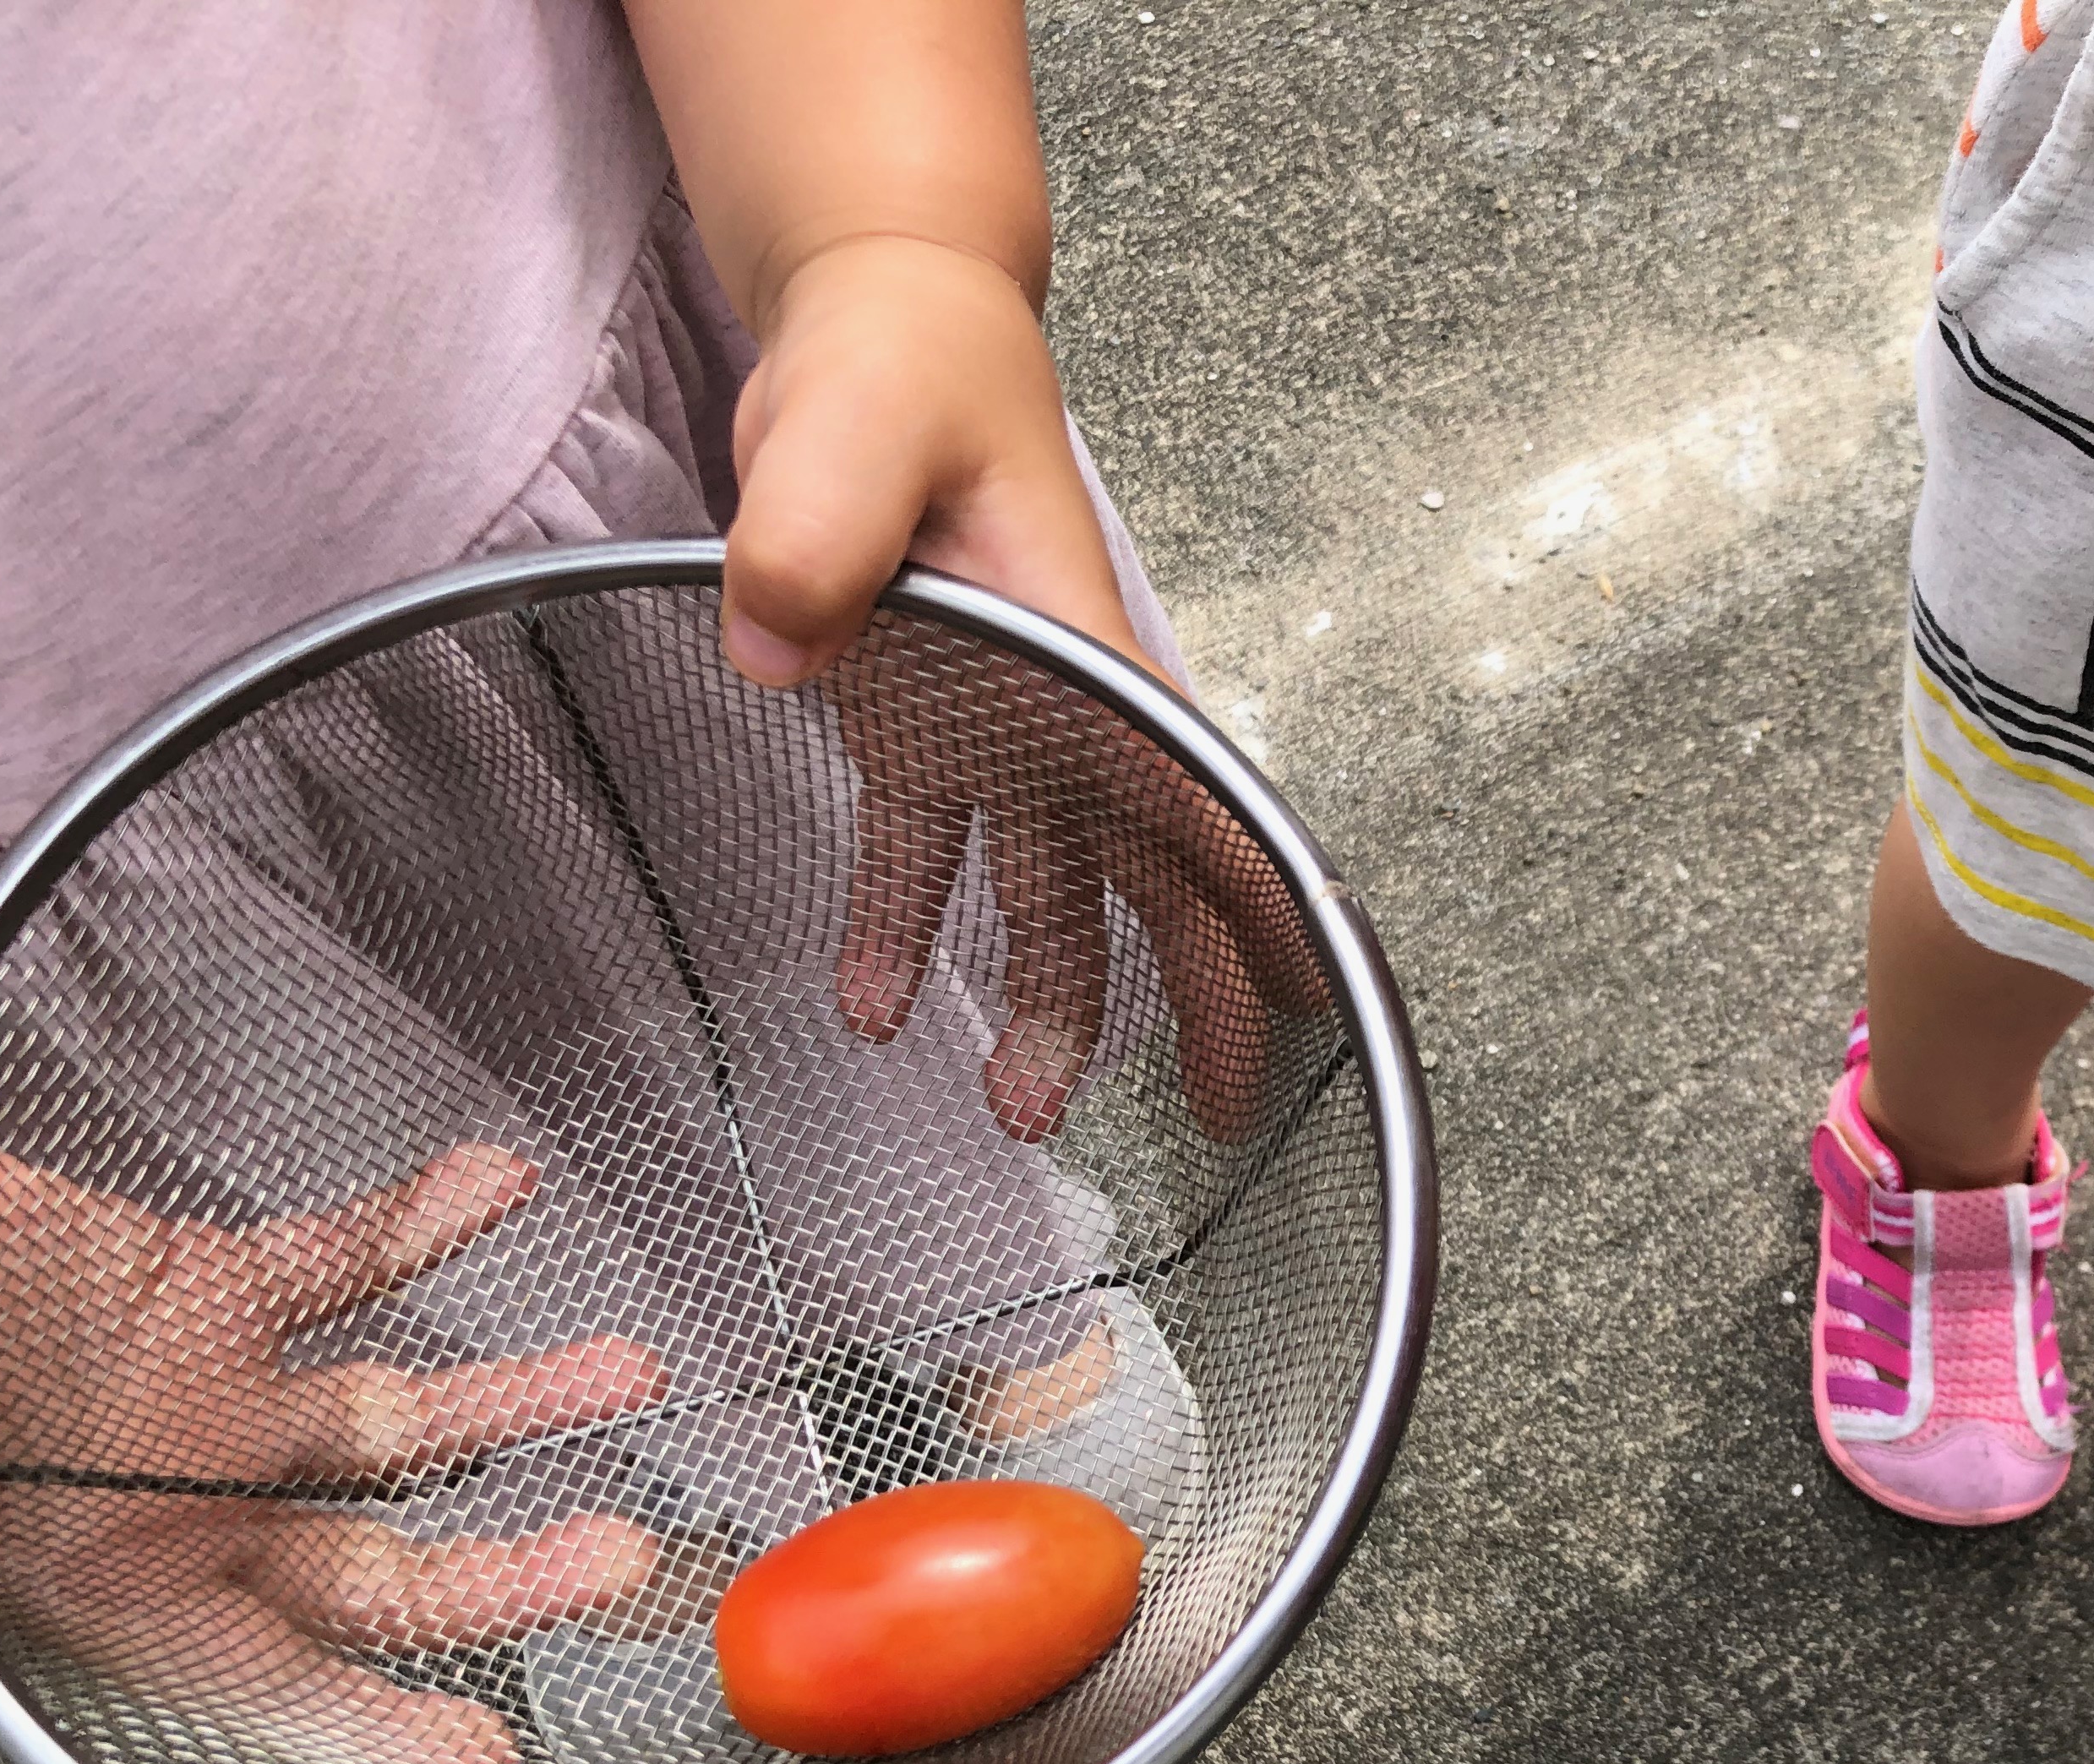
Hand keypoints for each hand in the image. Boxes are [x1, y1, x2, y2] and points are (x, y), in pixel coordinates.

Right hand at [0, 1147, 669, 1763]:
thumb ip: (91, 1594)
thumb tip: (38, 1685)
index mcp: (110, 1599)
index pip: (269, 1690)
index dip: (376, 1735)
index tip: (484, 1761)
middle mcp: (180, 1513)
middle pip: (381, 1571)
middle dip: (509, 1577)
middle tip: (623, 1566)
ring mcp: (202, 1399)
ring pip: (400, 1417)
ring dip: (522, 1395)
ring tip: (627, 1375)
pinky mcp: (200, 1285)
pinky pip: (340, 1258)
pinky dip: (424, 1220)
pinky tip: (497, 1187)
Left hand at [721, 235, 1324, 1141]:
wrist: (879, 322)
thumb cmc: (907, 361)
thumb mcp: (855, 426)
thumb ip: (820, 531)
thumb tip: (779, 646)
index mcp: (1082, 652)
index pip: (1194, 797)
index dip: (1257, 900)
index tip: (1314, 997)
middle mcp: (1061, 707)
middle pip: (1156, 876)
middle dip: (1203, 997)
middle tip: (1225, 1111)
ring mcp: (999, 724)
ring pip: (1050, 892)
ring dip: (1049, 1003)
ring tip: (1019, 1110)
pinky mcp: (924, 723)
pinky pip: (924, 854)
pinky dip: (897, 934)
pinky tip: (864, 1009)